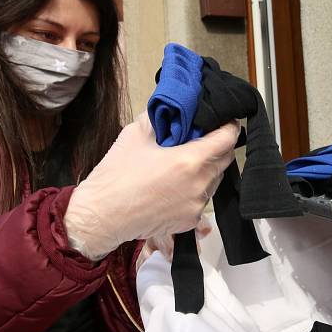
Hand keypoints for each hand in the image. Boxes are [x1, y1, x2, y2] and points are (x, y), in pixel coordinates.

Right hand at [64, 113, 237, 260]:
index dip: (229, 127)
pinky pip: (202, 200)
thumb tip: (170, 110)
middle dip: (219, 147)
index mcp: (190, 161)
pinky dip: (196, 190)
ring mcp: (196, 206)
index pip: (227, 139)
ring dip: (208, 169)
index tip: (226, 121)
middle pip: (224, 160)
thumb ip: (158, 119)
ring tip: (187, 163)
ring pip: (215, 181)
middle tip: (204, 138)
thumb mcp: (135, 134)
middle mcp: (199, 184)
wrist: (102, 216)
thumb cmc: (116, 176)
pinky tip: (177, 185)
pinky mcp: (189, 222)